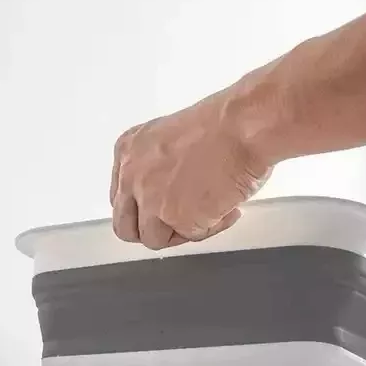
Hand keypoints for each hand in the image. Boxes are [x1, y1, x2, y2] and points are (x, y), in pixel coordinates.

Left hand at [110, 90, 271, 249]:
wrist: (244, 127)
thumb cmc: (224, 126)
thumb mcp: (171, 139)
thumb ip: (159, 169)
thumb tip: (169, 192)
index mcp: (129, 151)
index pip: (122, 197)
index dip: (144, 209)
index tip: (162, 210)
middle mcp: (132, 175)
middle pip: (125, 225)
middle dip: (153, 230)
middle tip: (178, 227)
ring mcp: (151, 200)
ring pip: (153, 239)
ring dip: (182, 233)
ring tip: (209, 214)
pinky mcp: (175, 218)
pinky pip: (190, 238)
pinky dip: (211, 228)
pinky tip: (226, 209)